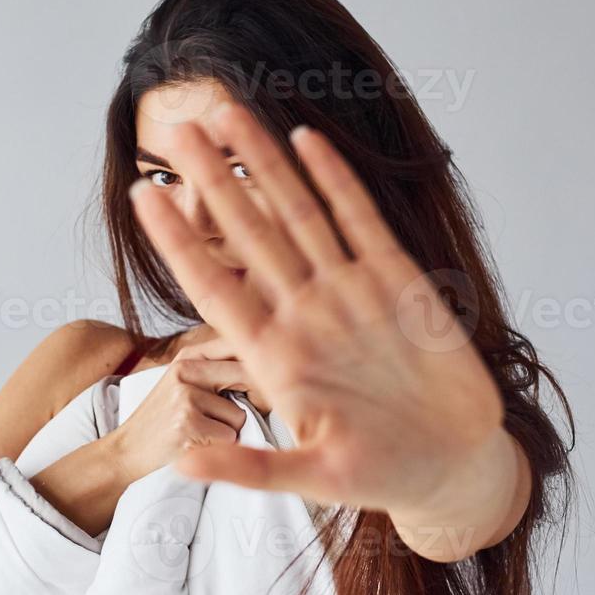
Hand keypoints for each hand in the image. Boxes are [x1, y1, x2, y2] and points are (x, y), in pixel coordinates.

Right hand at [103, 337, 268, 483]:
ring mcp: (186, 396)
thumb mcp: (181, 384)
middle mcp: (186, 370)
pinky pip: (230, 436)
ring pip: (240, 414)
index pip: (238, 349)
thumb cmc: (162, 421)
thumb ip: (214, 372)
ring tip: (201, 433)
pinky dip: (219, 447)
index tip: (265, 383)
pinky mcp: (188, 423)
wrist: (126, 450)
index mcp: (188, 357)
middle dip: (253, 400)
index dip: (258, 368)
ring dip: (228, 431)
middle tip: (232, 417)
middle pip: (246, 376)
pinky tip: (196, 444)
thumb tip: (264, 369)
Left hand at [128, 104, 528, 561]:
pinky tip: (307, 141)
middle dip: (213, 180)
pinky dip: (335, 179)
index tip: (143, 195)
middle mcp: (305, 313)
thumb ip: (251, 470)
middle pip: (248, 232)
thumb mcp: (313, 479)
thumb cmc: (382, 474)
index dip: (178, 239)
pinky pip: (360, 219)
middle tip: (177, 127)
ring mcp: (350, 292)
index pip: (213, 284)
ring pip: (298, 212)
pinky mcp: (397, 281)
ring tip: (228, 115)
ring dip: (264, 164)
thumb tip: (184, 465)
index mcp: (277, 355)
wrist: (451, 463)